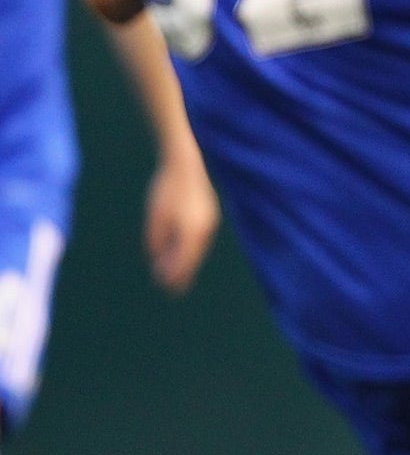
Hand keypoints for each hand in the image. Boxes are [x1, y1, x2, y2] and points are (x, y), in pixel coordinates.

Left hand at [143, 150, 218, 294]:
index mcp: (191, 232)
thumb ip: (157, 241)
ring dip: (187, 262)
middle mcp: (204, 230)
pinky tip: (184, 252)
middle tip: (173, 290)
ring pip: (198, 250)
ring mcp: (209, 223)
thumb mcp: (155, 217)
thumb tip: (158, 262)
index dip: (175, 276)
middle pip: (193, 259)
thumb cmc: (165, 189)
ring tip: (178, 274)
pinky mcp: (210, 217)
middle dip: (182, 274)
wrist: (185, 164)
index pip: (184, 262)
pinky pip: (201, 240)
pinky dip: (192, 250)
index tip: (166, 288)